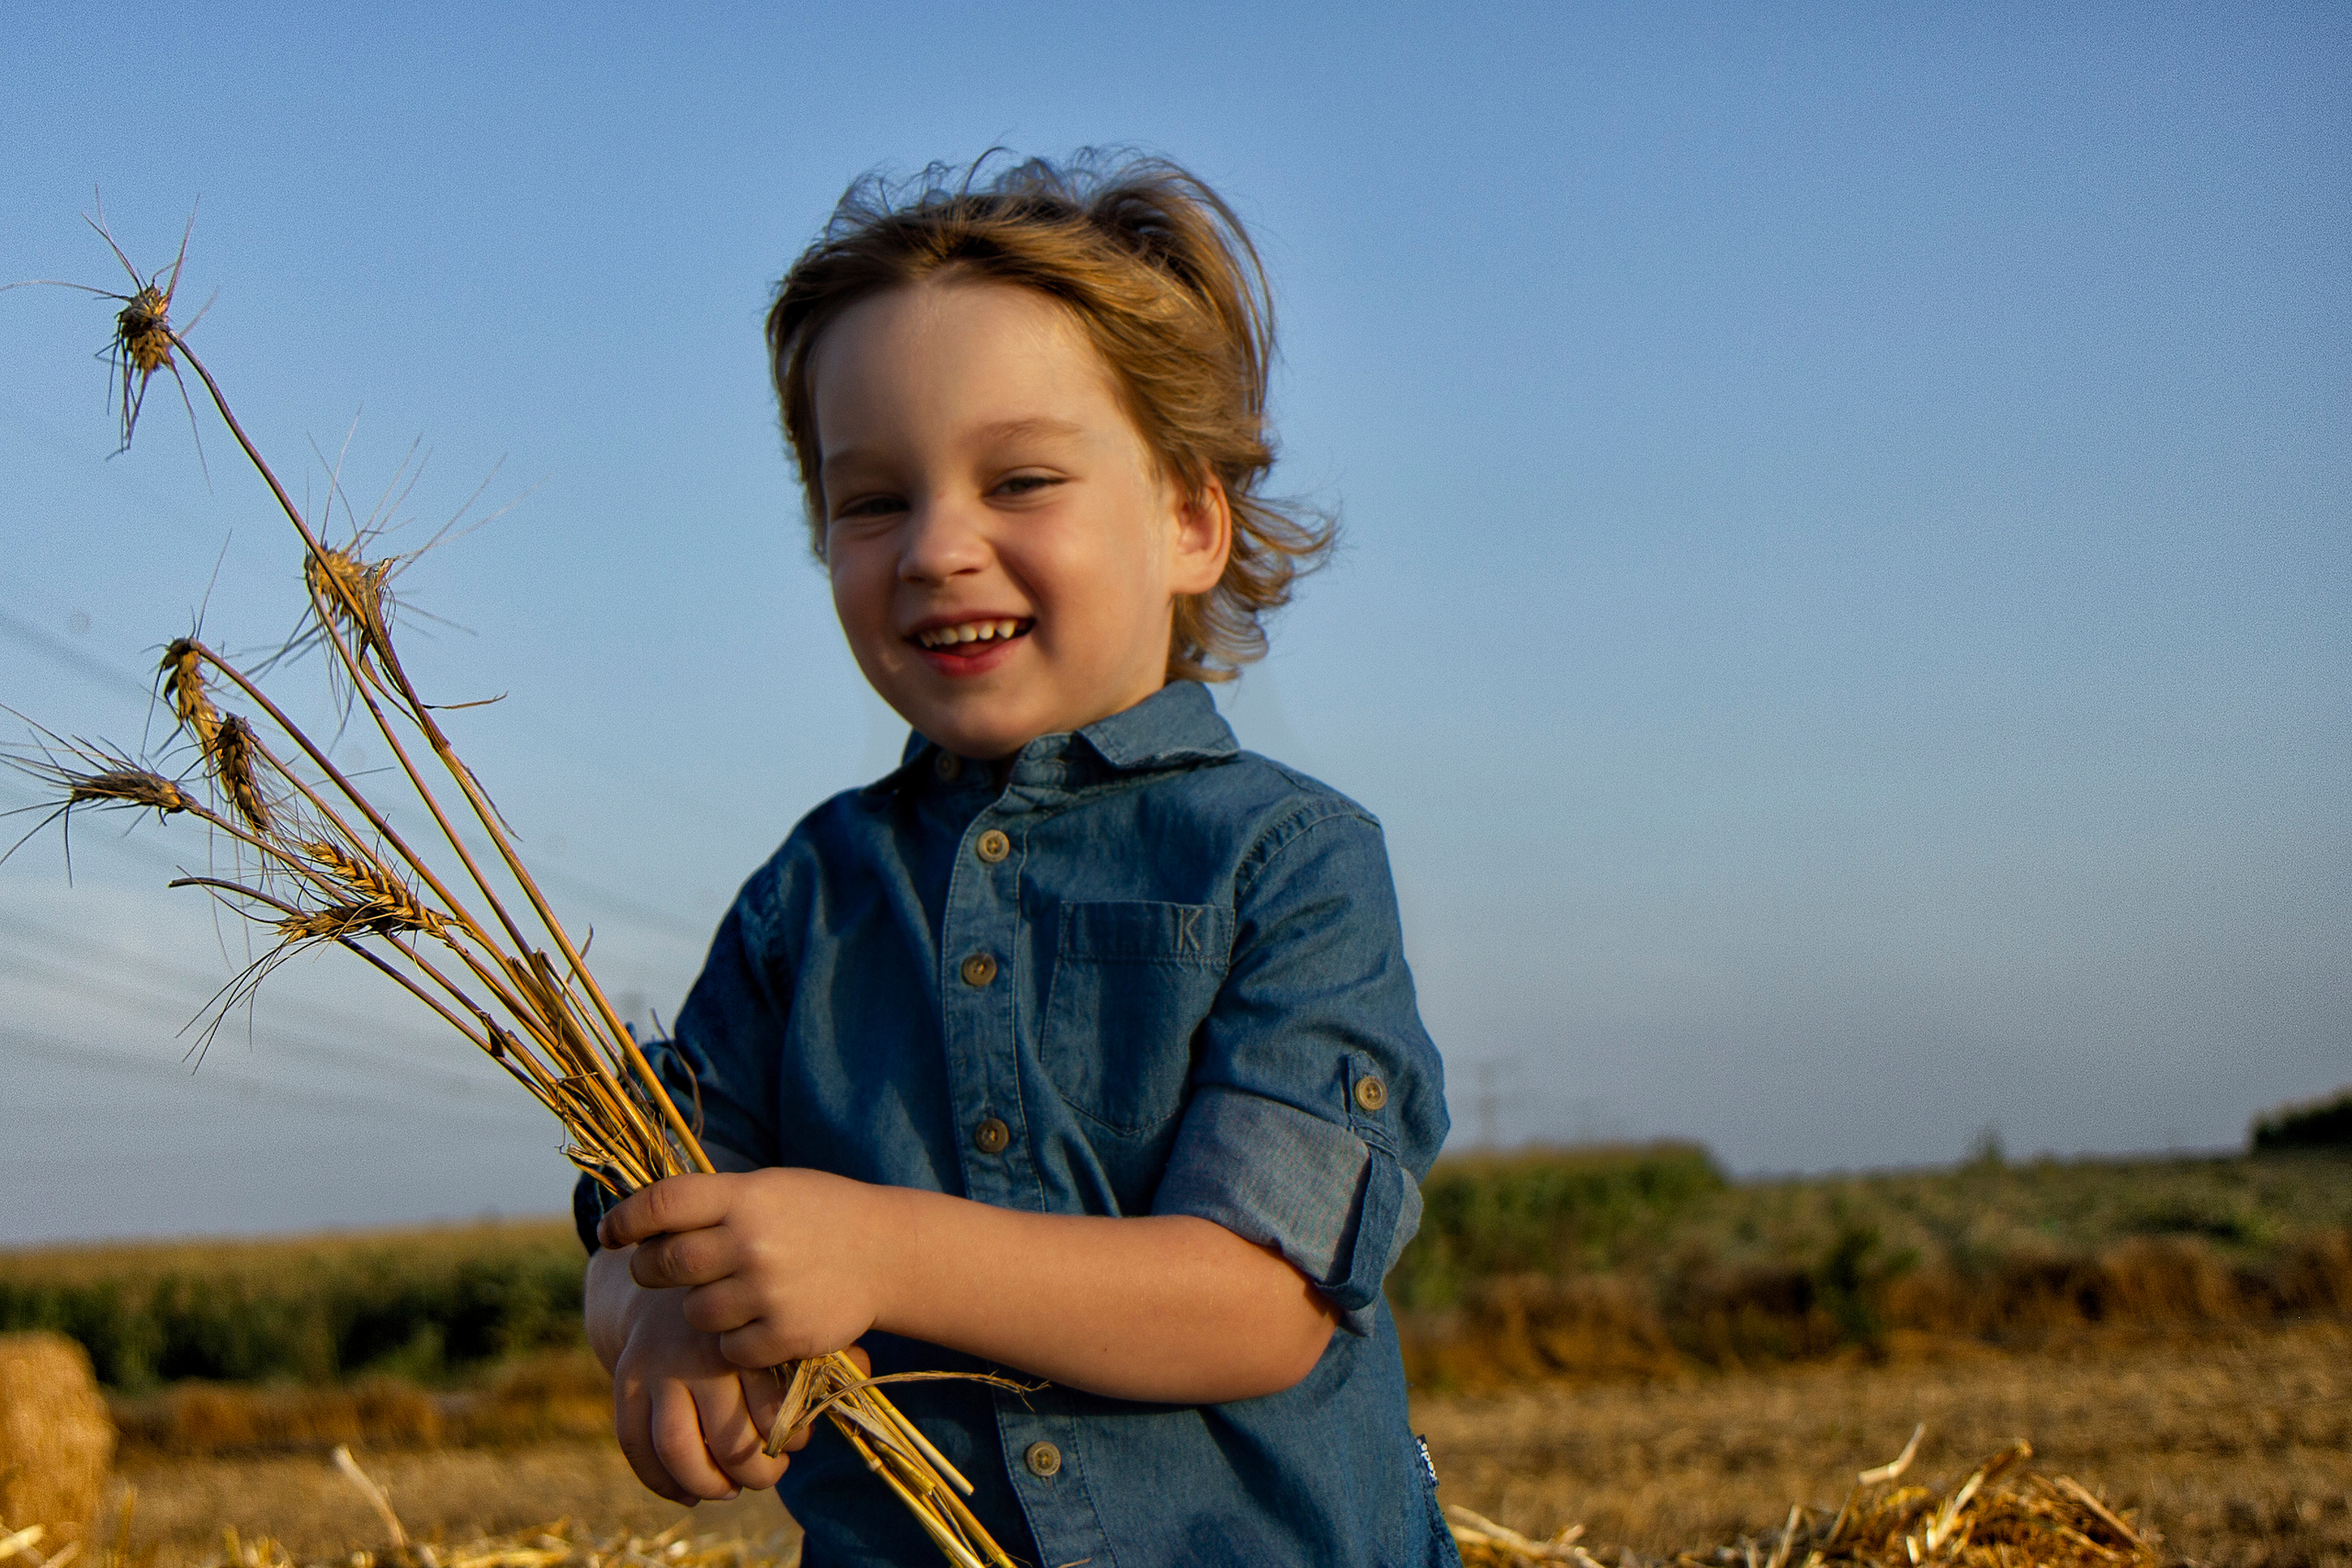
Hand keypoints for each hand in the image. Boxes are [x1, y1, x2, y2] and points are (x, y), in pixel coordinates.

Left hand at [599, 1169, 904, 1369]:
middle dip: (650, 1269)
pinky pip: (728, 1349)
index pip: (661, 1204)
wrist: (888, 1252)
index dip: (624, 1220)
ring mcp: (769, 1291)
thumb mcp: (769, 1188)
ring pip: (693, 1312)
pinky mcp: (785, 1335)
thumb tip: (638, 1218)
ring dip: (701, 1307)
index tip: (610, 1233)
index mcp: (746, 1196)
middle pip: (663, 1264)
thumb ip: (713, 1201)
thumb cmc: (818, 1213)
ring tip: (731, 1293)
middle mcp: (752, 1241)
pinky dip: (736, 1341)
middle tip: (660, 1268)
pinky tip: (760, 1319)